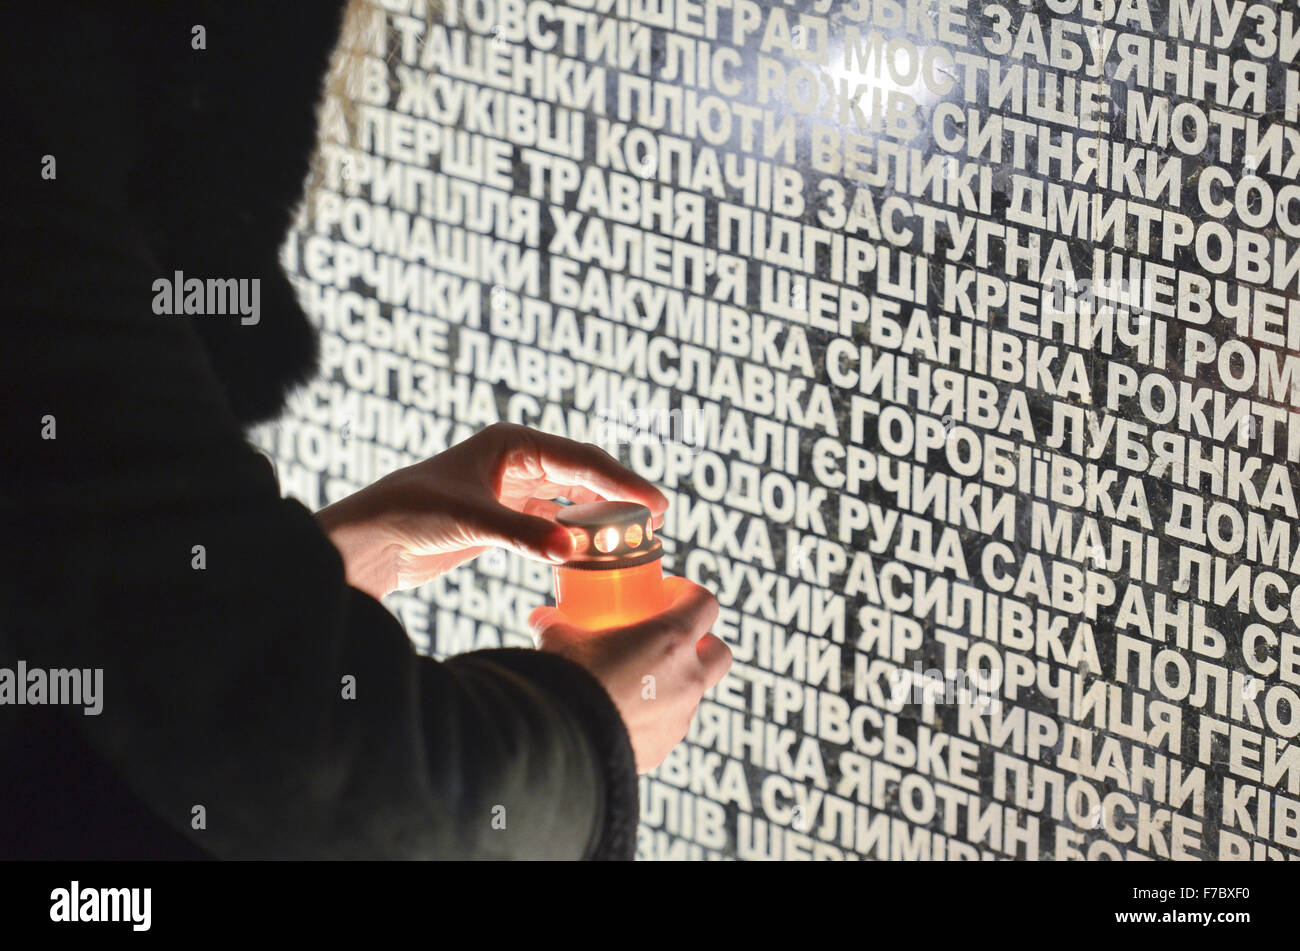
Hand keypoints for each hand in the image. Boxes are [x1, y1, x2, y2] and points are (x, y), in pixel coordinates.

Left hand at [316, 422, 667, 598]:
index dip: (623, 483)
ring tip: (631, 536)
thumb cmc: (410, 513)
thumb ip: (524, 536)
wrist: (369, 540)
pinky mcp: (502, 518)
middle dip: (618, 497)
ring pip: (570, 499)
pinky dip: (573, 536)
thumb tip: (572, 551)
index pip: (582, 460)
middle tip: (655, 520)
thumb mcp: (471, 521)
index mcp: (513, 444)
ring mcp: (510, 490)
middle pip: (582, 475)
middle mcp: (515, 461)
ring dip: (598, 517)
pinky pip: (551, 523)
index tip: (655, 504)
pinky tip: (592, 551)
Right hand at [529, 576, 730, 772]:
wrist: (563, 744)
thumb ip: (555, 624)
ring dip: (675, 682)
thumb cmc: (570, 682)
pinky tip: (625, 713)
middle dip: (703, 643)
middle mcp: (687, 677)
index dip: (688, 593)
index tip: (667, 593)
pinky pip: (670, 724)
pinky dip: (656, 714)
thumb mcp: (559, 641)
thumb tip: (541, 618)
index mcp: (671, 639)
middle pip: (719, 653)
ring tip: (638, 680)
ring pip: (694, 692)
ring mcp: (681, 715)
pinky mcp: (666, 746)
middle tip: (671, 639)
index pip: (704, 603)